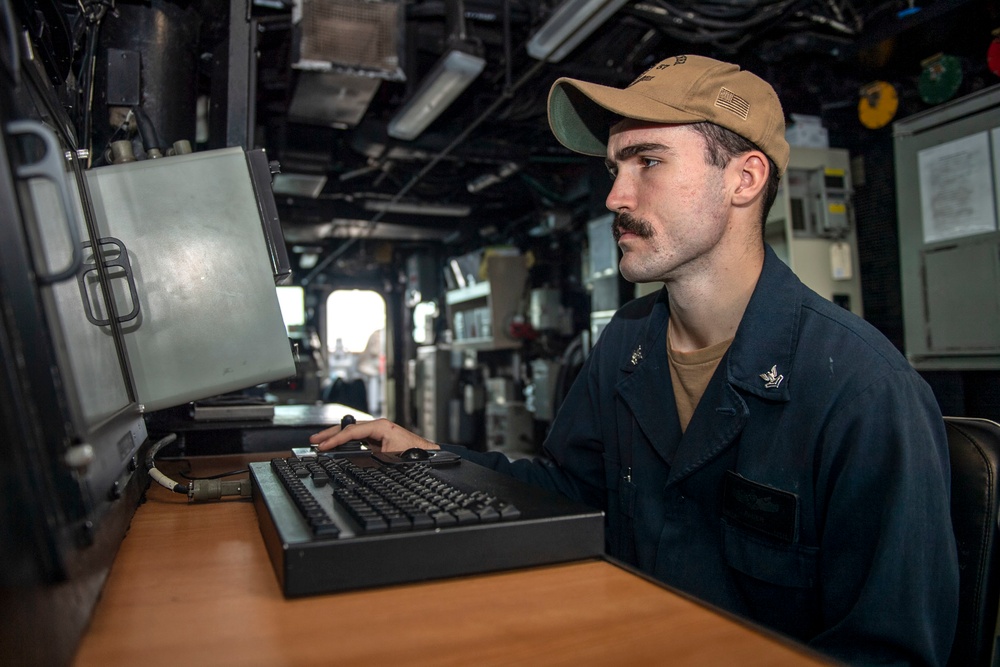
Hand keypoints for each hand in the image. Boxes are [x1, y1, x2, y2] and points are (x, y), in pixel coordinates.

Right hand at [309, 418, 439, 452]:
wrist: (429, 455)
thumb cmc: (413, 454)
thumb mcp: (389, 457)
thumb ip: (369, 458)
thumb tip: (351, 460)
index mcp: (380, 426)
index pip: (352, 431)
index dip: (335, 439)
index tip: (323, 446)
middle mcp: (378, 426)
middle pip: (349, 428)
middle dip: (330, 434)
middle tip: (314, 440)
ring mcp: (378, 432)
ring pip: (352, 432)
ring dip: (336, 437)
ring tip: (321, 442)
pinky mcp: (378, 439)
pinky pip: (358, 438)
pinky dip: (345, 442)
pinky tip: (337, 446)